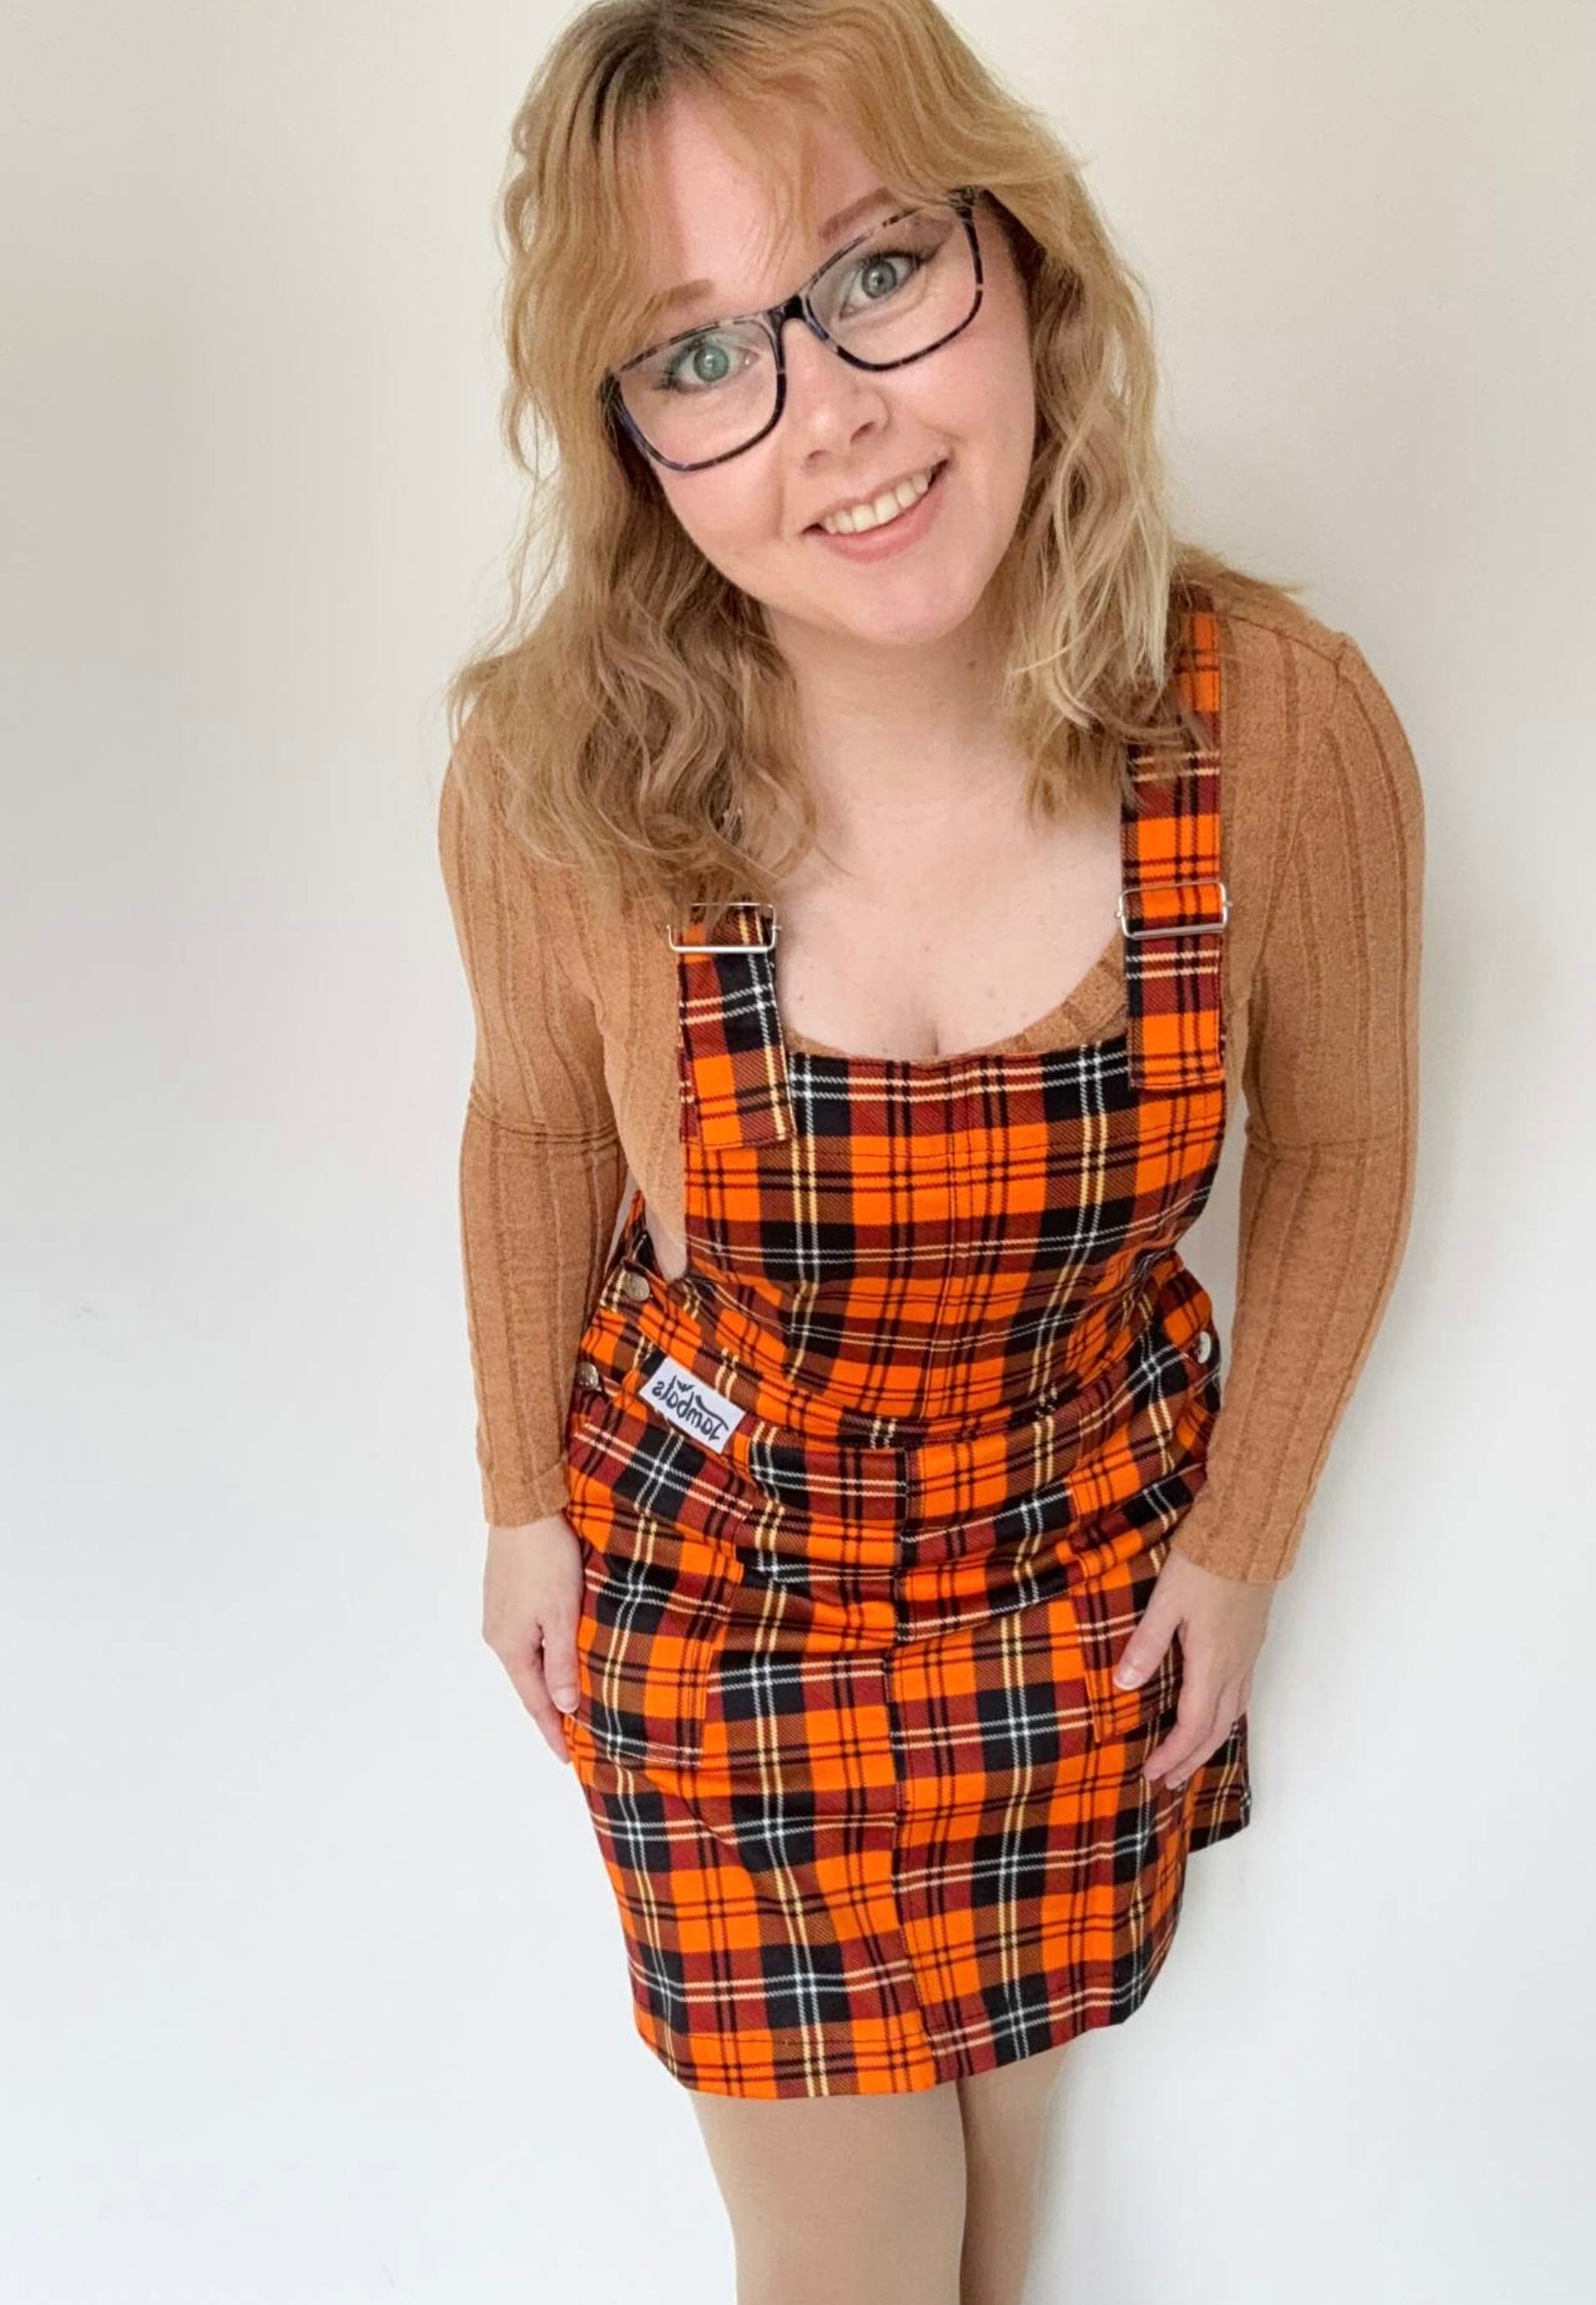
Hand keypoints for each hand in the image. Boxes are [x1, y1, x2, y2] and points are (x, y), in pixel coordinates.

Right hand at [482, 1513, 585, 1763]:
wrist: (523, 1508)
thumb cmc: (547, 1558)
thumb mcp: (562, 1614)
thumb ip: (563, 1662)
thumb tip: (565, 1707)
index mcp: (511, 1646)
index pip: (535, 1702)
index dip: (553, 1731)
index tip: (568, 1758)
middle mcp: (498, 1635)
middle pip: (528, 1684)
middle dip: (550, 1711)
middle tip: (575, 1738)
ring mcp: (498, 1615)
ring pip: (527, 1660)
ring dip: (547, 1682)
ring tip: (569, 1704)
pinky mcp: (504, 1596)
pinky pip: (525, 1640)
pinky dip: (542, 1657)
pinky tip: (556, 1658)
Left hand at [1111, 1548, 1275, 1788]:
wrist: (1251, 1534)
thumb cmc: (1206, 1563)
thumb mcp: (1166, 1602)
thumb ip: (1145, 1645)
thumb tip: (1124, 1686)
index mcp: (1212, 1663)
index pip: (1193, 1725)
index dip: (1173, 1754)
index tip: (1152, 1773)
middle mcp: (1235, 1666)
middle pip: (1216, 1729)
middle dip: (1191, 1759)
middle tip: (1168, 1781)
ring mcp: (1248, 1654)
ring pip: (1233, 1713)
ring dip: (1209, 1740)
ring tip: (1189, 1757)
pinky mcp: (1252, 1640)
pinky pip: (1241, 1693)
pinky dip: (1225, 1715)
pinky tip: (1213, 1712)